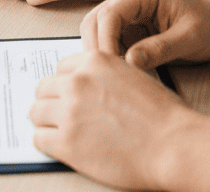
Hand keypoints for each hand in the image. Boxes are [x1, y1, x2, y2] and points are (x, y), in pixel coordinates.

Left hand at [30, 49, 209, 191]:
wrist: (174, 143)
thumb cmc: (161, 114)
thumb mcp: (131, 75)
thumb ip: (104, 75)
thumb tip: (87, 85)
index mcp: (94, 61)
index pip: (61, 68)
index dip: (66, 84)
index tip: (70, 97)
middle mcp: (77, 82)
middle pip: (44, 88)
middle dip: (52, 101)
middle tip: (62, 116)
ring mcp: (70, 111)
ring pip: (36, 111)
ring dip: (46, 121)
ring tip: (59, 131)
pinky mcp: (66, 142)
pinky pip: (39, 138)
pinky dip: (47, 143)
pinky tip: (61, 147)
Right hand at [82, 0, 209, 68]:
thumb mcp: (189, 40)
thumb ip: (160, 49)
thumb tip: (130, 61)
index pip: (110, 14)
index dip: (105, 41)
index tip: (110, 67)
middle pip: (96, 20)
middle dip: (98, 48)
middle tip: (108, 76)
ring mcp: (129, 12)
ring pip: (99, 30)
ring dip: (103, 53)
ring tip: (117, 77)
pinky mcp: (131, 27)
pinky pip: (111, 41)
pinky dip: (112, 57)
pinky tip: (124, 74)